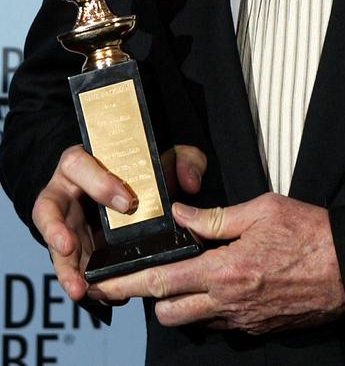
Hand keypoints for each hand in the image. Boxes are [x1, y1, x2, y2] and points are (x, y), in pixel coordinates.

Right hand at [32, 143, 205, 301]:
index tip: (127, 202)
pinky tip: (100, 296)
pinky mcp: (74, 248)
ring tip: (81, 289)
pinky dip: (84, 283)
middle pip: (49, 209)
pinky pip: (73, 267)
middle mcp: (67, 192)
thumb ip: (182, 160)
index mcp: (84, 162)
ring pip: (56, 245)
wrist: (132, 186)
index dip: (98, 183)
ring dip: (66, 269)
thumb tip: (189, 182)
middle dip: (56, 231)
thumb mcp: (165, 154)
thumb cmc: (143, 166)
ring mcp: (67, 223)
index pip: (79, 165)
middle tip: (69, 249)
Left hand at [87, 193, 344, 332]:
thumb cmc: (309, 232)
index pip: (162, 282)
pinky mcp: (259, 328)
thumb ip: (216, 216)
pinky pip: (222, 324)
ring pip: (194, 322)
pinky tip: (226, 283)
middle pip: (169, 312)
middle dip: (154, 296)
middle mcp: (229, 303)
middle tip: (158, 271)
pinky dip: (213, 307)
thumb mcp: (262, 209)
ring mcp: (243, 320)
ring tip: (193, 275)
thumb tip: (180, 214)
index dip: (127, 283)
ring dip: (184, 303)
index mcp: (225, 270)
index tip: (104, 283)